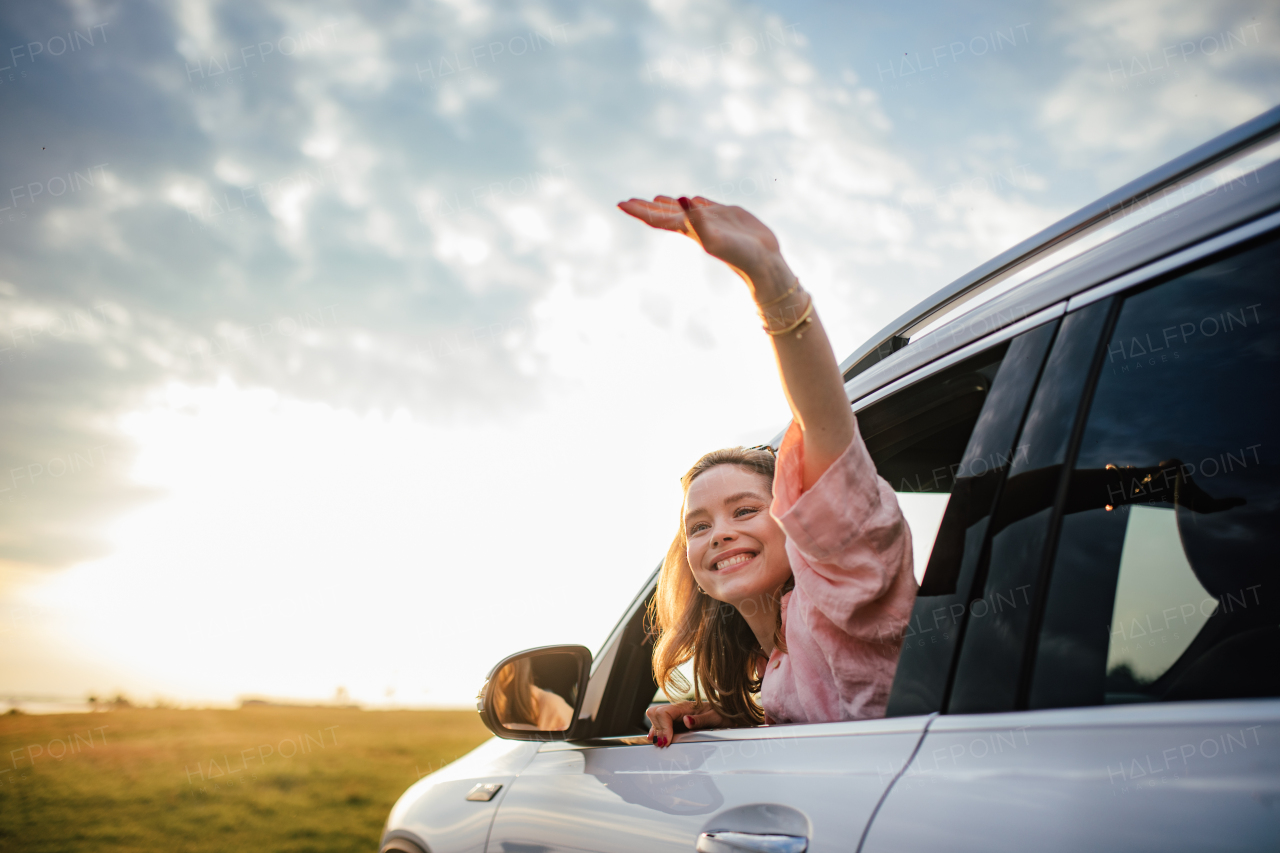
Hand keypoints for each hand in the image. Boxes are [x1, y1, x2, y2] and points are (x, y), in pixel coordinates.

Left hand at [617, 195, 783, 286]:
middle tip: (627, 201)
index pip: (657, 218)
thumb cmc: (738, 254)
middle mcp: (696, 225)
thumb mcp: (715, 236)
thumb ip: (697, 219)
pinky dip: (694, 202)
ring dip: (669, 205)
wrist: (763, 263)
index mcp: (688, 230)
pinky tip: (691, 200)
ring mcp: (711, 220)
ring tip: (655, 199)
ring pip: (684, 209)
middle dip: (646, 208)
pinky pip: (705, 206)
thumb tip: (682, 199)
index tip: (620, 204)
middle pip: (665, 214)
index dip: (638, 211)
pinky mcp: (727, 215)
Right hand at [645, 700, 722, 747]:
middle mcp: (678, 709)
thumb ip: (700, 720)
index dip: (663, 728)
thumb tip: (686, 721)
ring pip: (655, 717)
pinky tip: (659, 739)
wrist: (727, 714)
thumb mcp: (715, 717)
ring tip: (660, 744)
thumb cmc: (722, 715)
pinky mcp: (675, 721)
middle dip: (657, 729)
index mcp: (686, 706)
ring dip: (655, 730)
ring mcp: (675, 715)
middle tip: (664, 744)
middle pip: (655, 712)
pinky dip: (657, 731)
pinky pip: (660, 723)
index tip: (667, 741)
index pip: (664, 712)